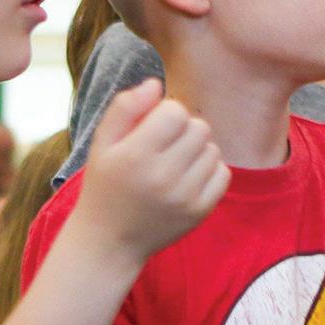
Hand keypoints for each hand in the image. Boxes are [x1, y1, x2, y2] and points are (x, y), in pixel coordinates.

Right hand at [72, 79, 229, 264]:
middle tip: (163, 146)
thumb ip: (125, 108)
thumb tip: (156, 83)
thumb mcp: (102, 143)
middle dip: (183, 130)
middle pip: (199, 128)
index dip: (165, 114)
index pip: (176, 111)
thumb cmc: (105, 185)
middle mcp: (163, 177)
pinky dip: (208, 170)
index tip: (151, 129)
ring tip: (173, 163)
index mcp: (136, 155)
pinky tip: (187, 178)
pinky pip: (222, 173)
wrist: (110, 241)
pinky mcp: (200, 212)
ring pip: (213, 149)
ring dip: (196, 150)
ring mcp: (185, 197)